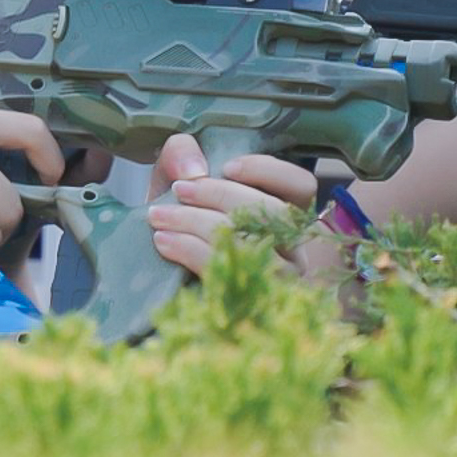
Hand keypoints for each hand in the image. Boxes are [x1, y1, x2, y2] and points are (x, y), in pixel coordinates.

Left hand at [145, 133, 322, 278]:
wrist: (154, 273)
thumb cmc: (181, 218)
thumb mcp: (177, 178)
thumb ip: (182, 154)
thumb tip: (194, 170)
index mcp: (287, 214)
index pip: (302, 185)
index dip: (269, 172)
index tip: (226, 167)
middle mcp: (292, 249)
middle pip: (274, 214)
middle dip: (222, 196)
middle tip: (180, 190)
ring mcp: (278, 281)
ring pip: (254, 246)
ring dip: (201, 225)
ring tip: (160, 217)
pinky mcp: (251, 302)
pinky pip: (229, 274)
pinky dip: (192, 252)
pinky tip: (164, 242)